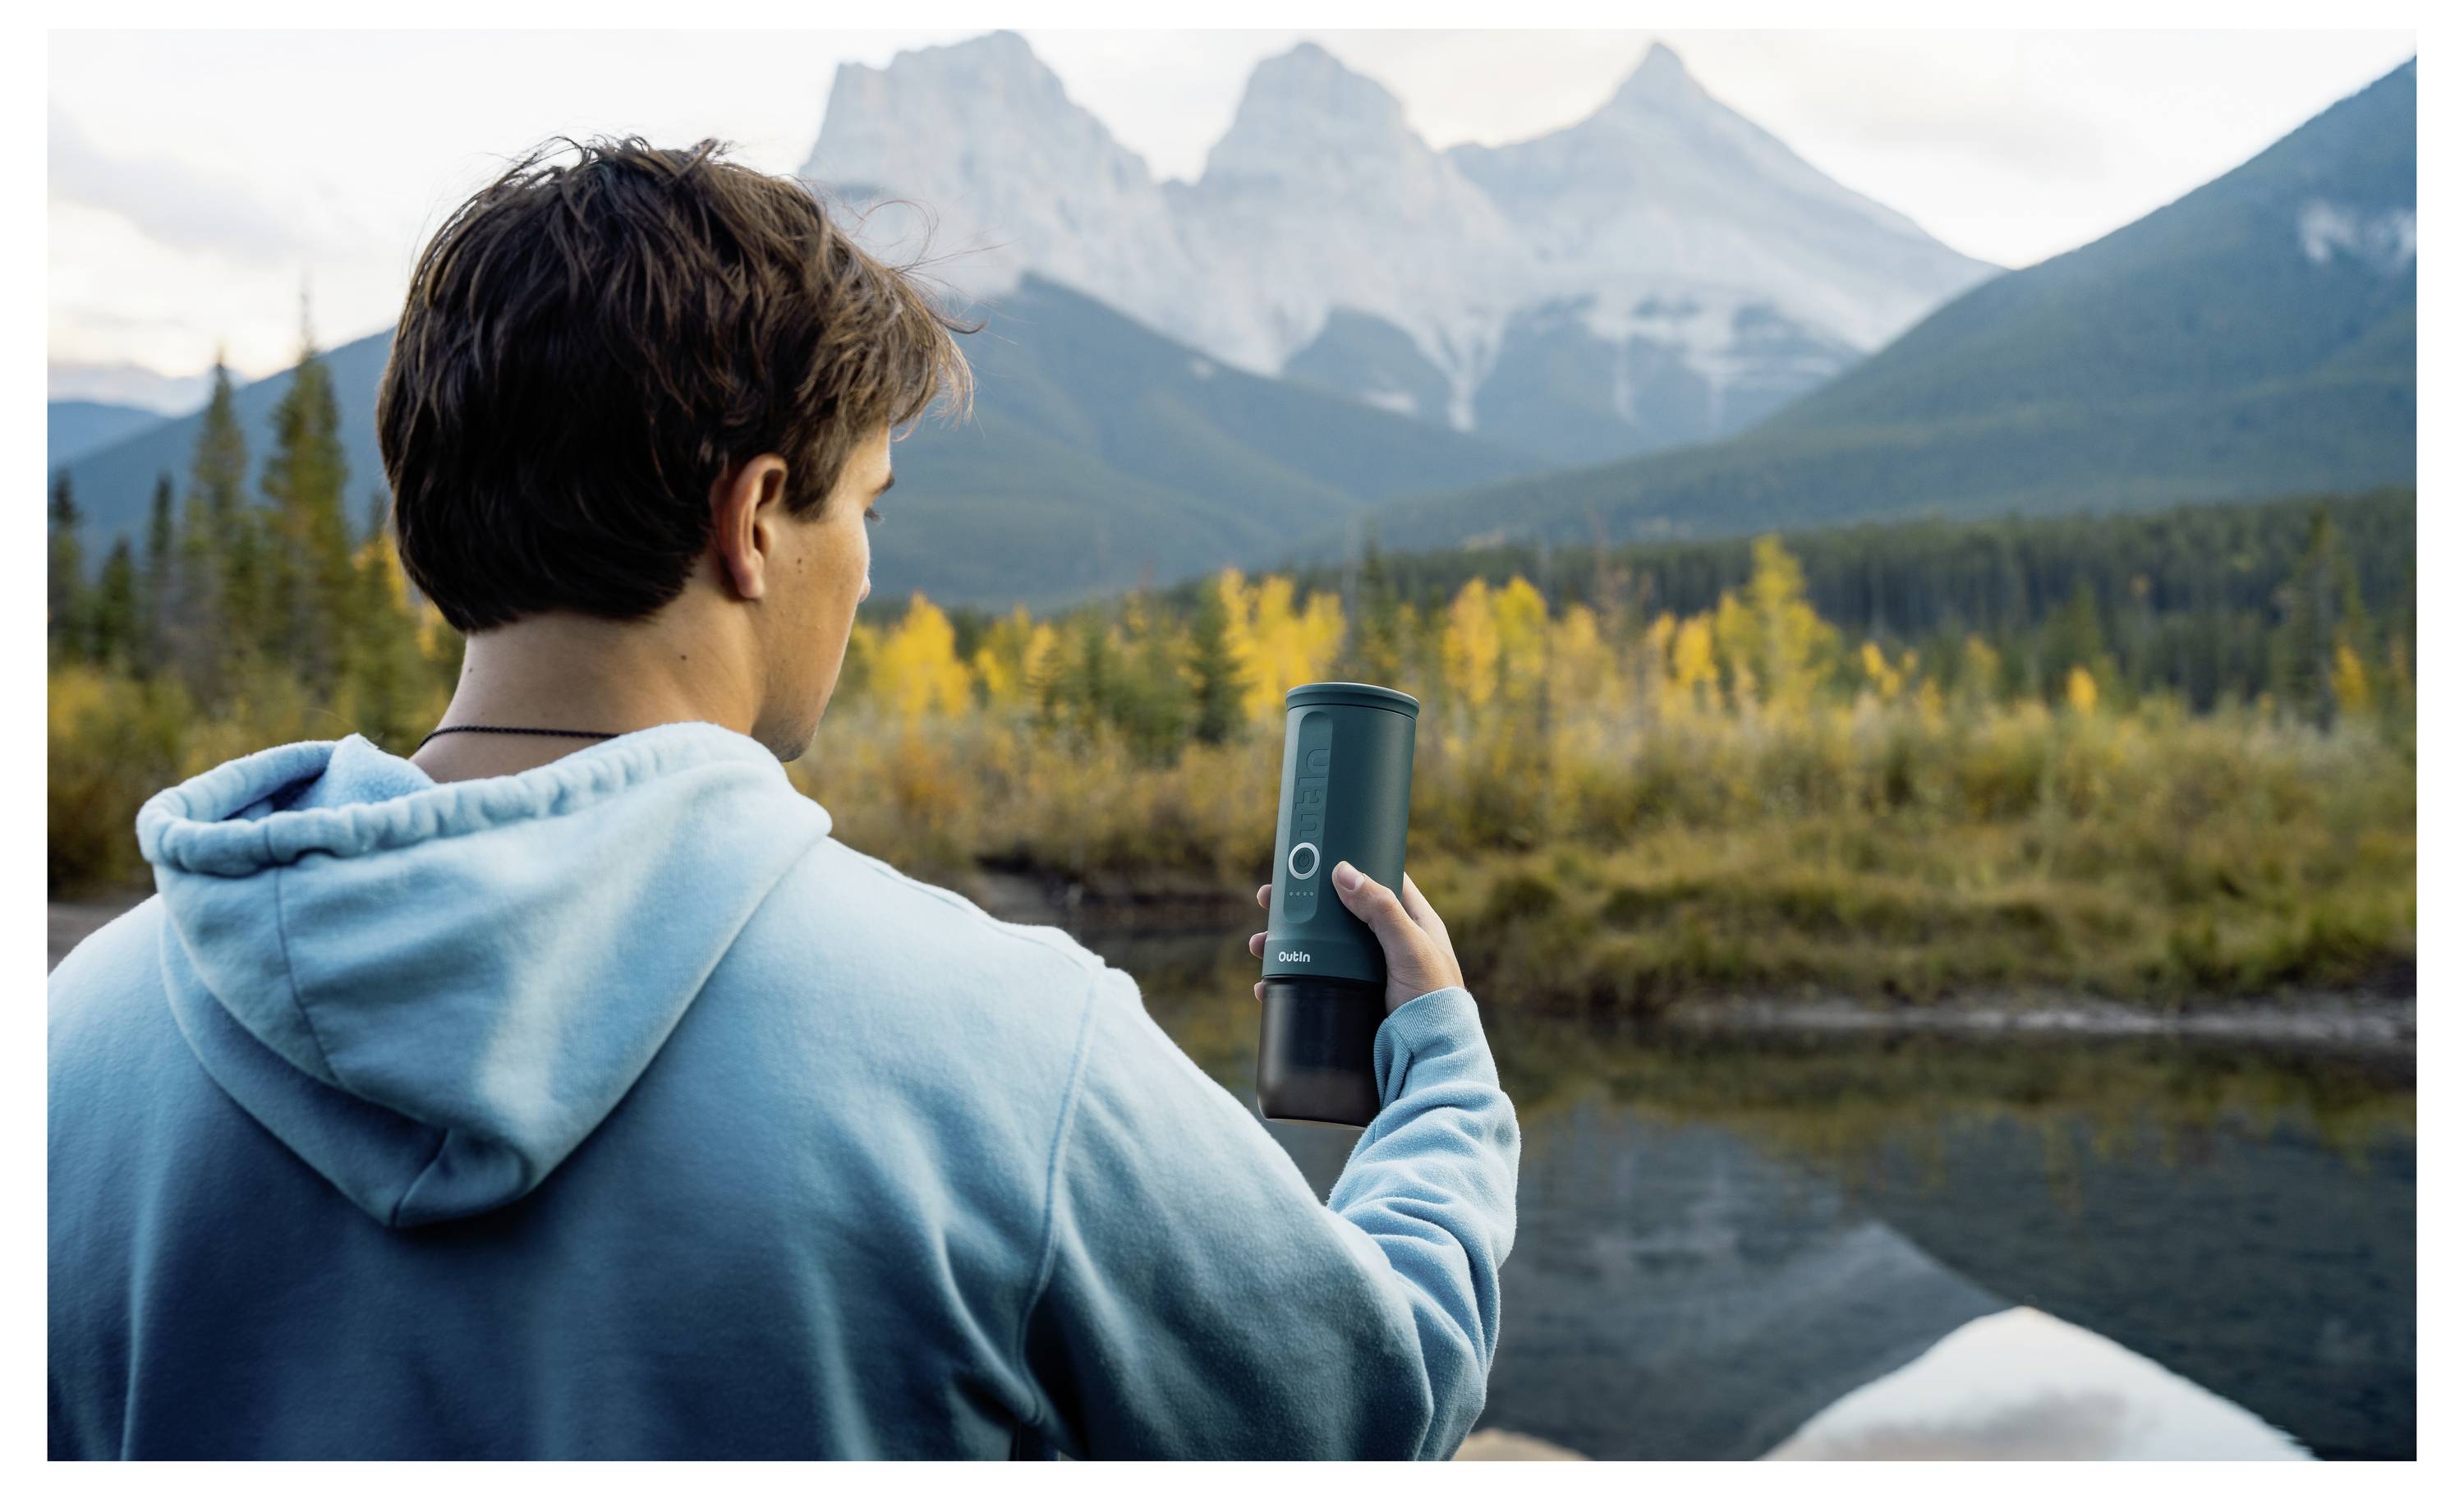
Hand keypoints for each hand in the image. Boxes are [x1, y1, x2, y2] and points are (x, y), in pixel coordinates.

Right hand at [1248, 862, 1466, 1016]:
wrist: (1429, 1060)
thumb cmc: (1433, 1001)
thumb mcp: (1410, 948)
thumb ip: (1381, 910)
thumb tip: (1343, 871)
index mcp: (1412, 923)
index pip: (1378, 881)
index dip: (1348, 866)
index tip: (1315, 856)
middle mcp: (1388, 944)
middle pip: (1336, 913)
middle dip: (1302, 905)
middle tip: (1268, 898)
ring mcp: (1368, 972)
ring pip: (1319, 947)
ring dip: (1285, 942)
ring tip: (1257, 944)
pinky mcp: (1352, 998)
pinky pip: (1314, 981)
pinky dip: (1289, 978)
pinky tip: (1266, 983)